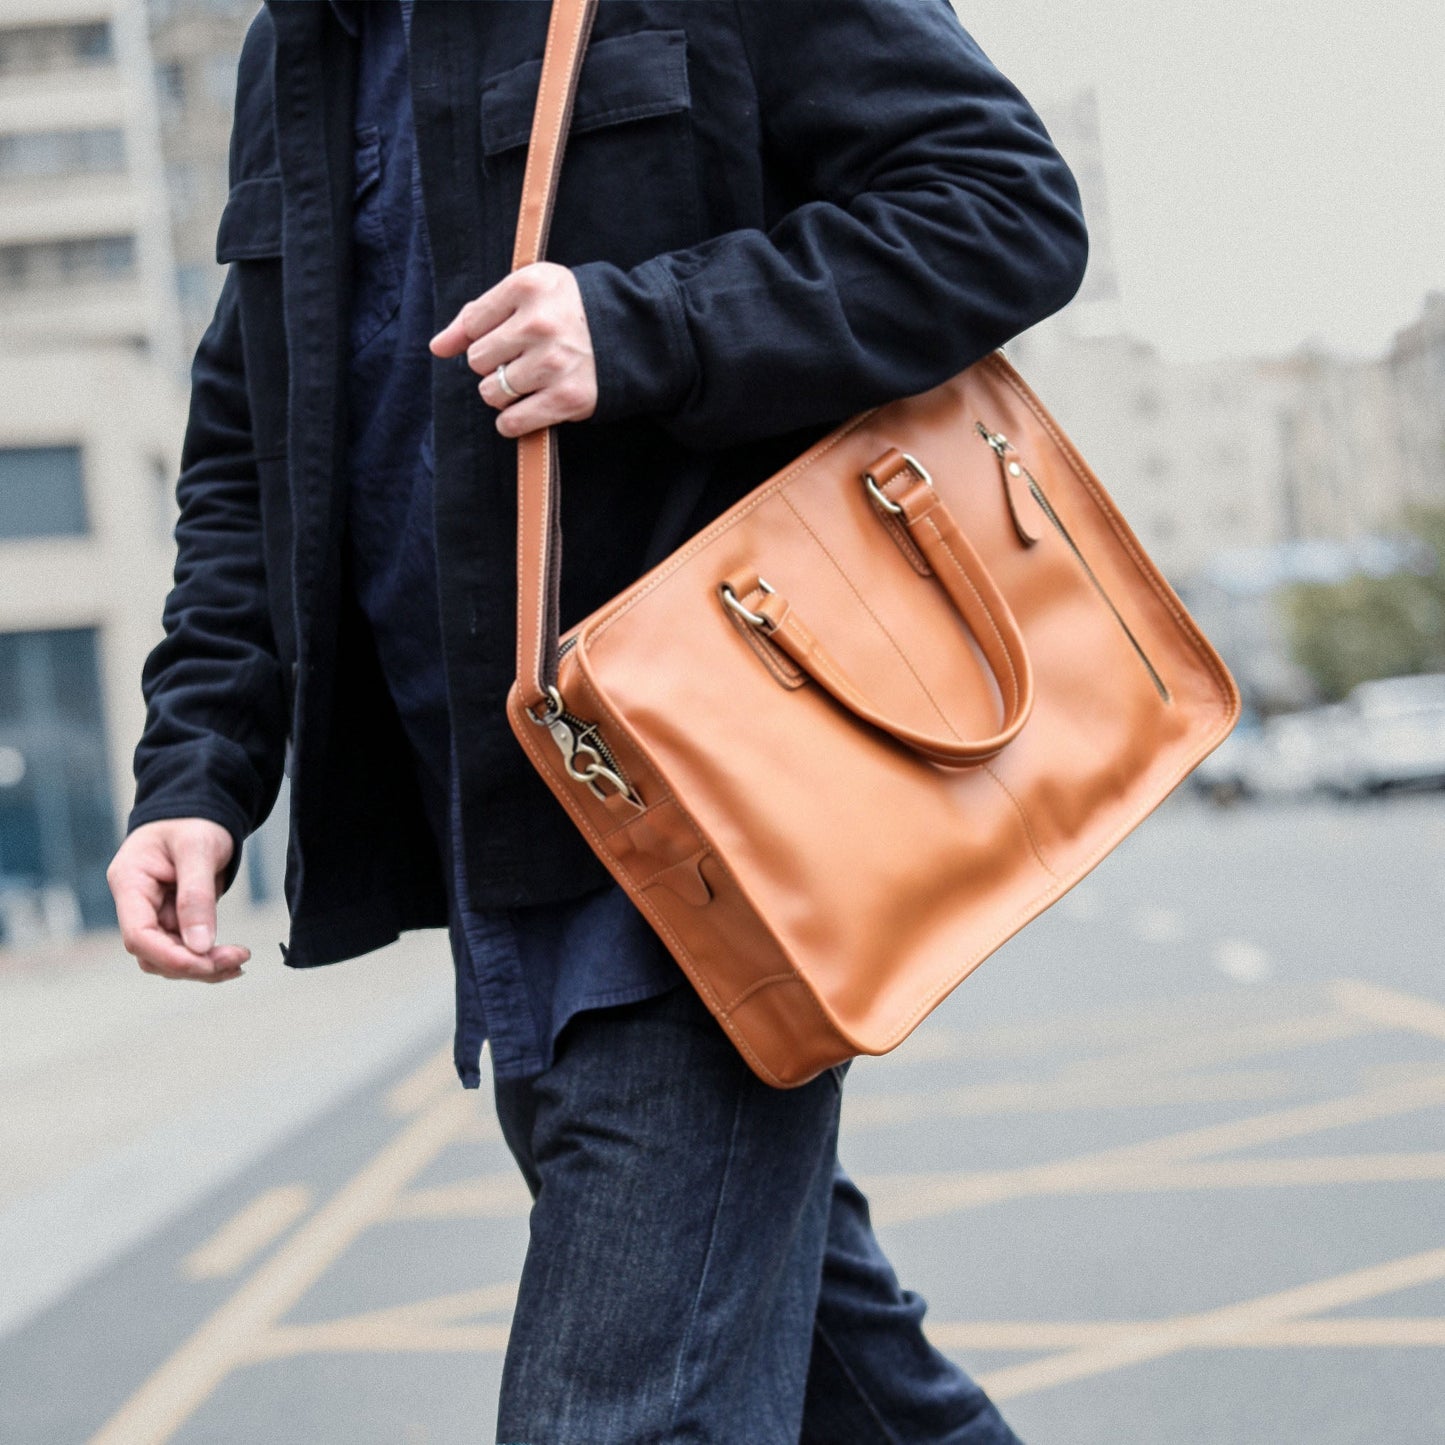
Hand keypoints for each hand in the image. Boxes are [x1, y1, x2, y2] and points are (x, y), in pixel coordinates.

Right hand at [106, 819, 248, 982]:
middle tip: (238, 960)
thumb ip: (196, 896)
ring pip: (169, 957)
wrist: (199, 812)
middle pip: (154, 953)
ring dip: (203, 966)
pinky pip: (185, 949)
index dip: (171, 957)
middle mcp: (136, 903)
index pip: (138, 935)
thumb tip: (200, 946)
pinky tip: (233, 960)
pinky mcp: (173, 919)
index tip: (208, 962)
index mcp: (130, 882)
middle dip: (194, 963)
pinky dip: (207, 958)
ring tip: (240, 961)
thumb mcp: (198, 849)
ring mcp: (153, 913)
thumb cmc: (194, 821)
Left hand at [429, 261, 597, 437]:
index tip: (506, 337)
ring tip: (529, 381)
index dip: (483, 335)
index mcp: (528, 287)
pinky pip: (512, 422)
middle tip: (522, 359)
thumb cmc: (573, 312)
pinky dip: (513, 421)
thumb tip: (437, 347)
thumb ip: (479, 313)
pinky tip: (527, 408)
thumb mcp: (531, 292)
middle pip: (477, 359)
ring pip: (491, 391)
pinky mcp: (567, 399)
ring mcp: (554, 363)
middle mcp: (539, 324)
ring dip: (504, 392)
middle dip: (493, 363)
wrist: (634, 335)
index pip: (471, 322)